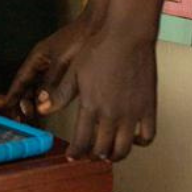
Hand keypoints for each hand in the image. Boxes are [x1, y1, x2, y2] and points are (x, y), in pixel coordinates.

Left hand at [6, 16, 156, 161]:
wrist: (126, 35)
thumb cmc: (98, 50)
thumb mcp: (73, 72)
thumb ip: (59, 95)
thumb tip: (42, 110)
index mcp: (90, 106)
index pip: (81, 142)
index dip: (76, 153)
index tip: (72, 156)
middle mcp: (111, 114)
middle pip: (102, 149)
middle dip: (93, 156)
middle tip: (89, 155)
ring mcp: (132, 113)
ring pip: (124, 148)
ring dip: (114, 155)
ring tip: (108, 152)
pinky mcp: (148, 107)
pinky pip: (147, 136)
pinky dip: (139, 143)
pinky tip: (132, 139)